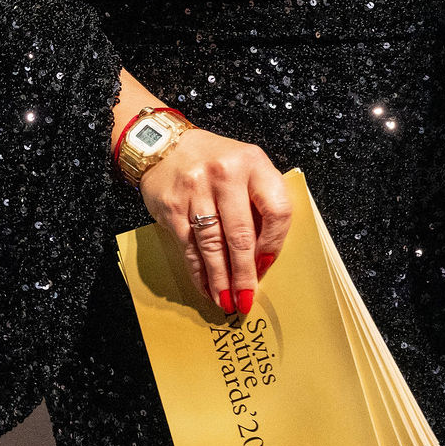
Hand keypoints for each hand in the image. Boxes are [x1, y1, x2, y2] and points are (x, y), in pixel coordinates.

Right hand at [140, 129, 293, 317]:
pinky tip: (205, 286)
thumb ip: (260, 204)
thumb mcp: (248, 170)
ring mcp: (196, 189)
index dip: (274, 244)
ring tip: (226, 301)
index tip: (267, 267)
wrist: (168, 145)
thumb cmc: (218, 163)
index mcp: (255, 164)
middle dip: (244, 273)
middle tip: (246, 299)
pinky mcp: (172, 205)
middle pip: (241, 234)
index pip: (276, 210)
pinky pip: (188, 246)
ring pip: (212, 244)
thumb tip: (265, 257)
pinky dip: (198, 271)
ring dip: (220, 279)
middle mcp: (226, 174)